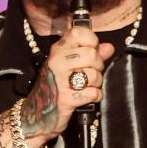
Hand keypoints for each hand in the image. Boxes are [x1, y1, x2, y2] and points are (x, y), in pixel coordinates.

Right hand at [18, 27, 114, 142]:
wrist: (37, 114)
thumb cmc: (55, 87)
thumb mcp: (69, 66)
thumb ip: (91, 54)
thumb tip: (109, 47)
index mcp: (57, 50)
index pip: (78, 33)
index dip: (91, 41)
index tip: (91, 50)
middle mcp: (57, 62)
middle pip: (91, 54)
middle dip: (98, 66)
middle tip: (91, 73)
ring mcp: (60, 80)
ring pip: (94, 74)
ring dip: (96, 83)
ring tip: (88, 86)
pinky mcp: (66, 99)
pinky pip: (92, 93)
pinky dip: (95, 96)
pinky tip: (87, 97)